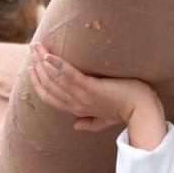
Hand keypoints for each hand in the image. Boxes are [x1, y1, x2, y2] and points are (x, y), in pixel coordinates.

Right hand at [27, 42, 160, 135]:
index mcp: (78, 109)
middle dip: (37, 68)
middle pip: (49, 86)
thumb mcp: (105, 119)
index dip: (39, 83)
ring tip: (35, 46)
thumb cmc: (126, 112)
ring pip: (55, 79)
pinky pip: (69, 76)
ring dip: (42, 61)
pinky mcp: (92, 88)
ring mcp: (83, 97)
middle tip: (32, 50)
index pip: (51, 97)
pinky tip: (48, 56)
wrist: (142, 112)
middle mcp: (77, 104)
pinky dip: (57, 66)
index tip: (32, 69)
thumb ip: (90, 122)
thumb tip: (76, 126)